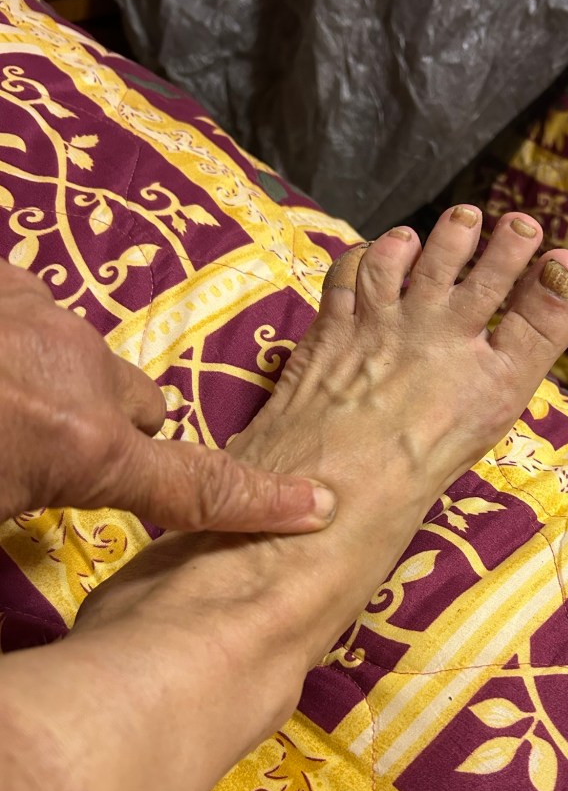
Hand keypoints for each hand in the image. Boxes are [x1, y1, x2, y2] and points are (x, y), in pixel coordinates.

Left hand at [0, 259, 335, 530]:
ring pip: (92, 362)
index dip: (261, 502)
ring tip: (4, 399)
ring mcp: (51, 322)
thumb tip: (60, 487)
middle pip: (142, 408)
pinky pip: (44, 314)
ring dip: (62, 384)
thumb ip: (52, 495)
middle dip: (111, 428)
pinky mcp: (15, 283)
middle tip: (44, 446)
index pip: (197, 487)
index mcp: (84, 450)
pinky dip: (25, 339)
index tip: (314, 507)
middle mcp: (86, 378)